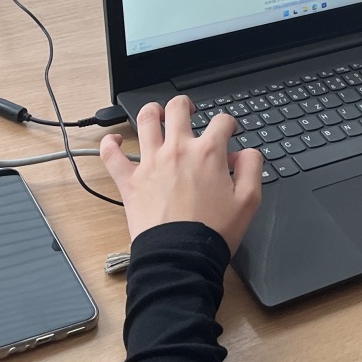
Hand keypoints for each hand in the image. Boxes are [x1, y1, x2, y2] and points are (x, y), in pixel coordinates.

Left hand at [99, 97, 262, 255]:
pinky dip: (110, 143)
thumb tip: (246, 153)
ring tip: (156, 114)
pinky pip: (111, 154)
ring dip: (151, 112)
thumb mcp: (249, 201)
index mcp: (208, 153)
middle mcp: (177, 150)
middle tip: (189, 111)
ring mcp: (150, 163)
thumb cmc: (214, 232)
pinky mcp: (129, 181)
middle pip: (178, 109)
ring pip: (145, 120)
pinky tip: (114, 139)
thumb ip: (251, 169)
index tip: (229, 132)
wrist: (182, 257)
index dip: (229, 123)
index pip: (221, 121)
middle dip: (185, 104)